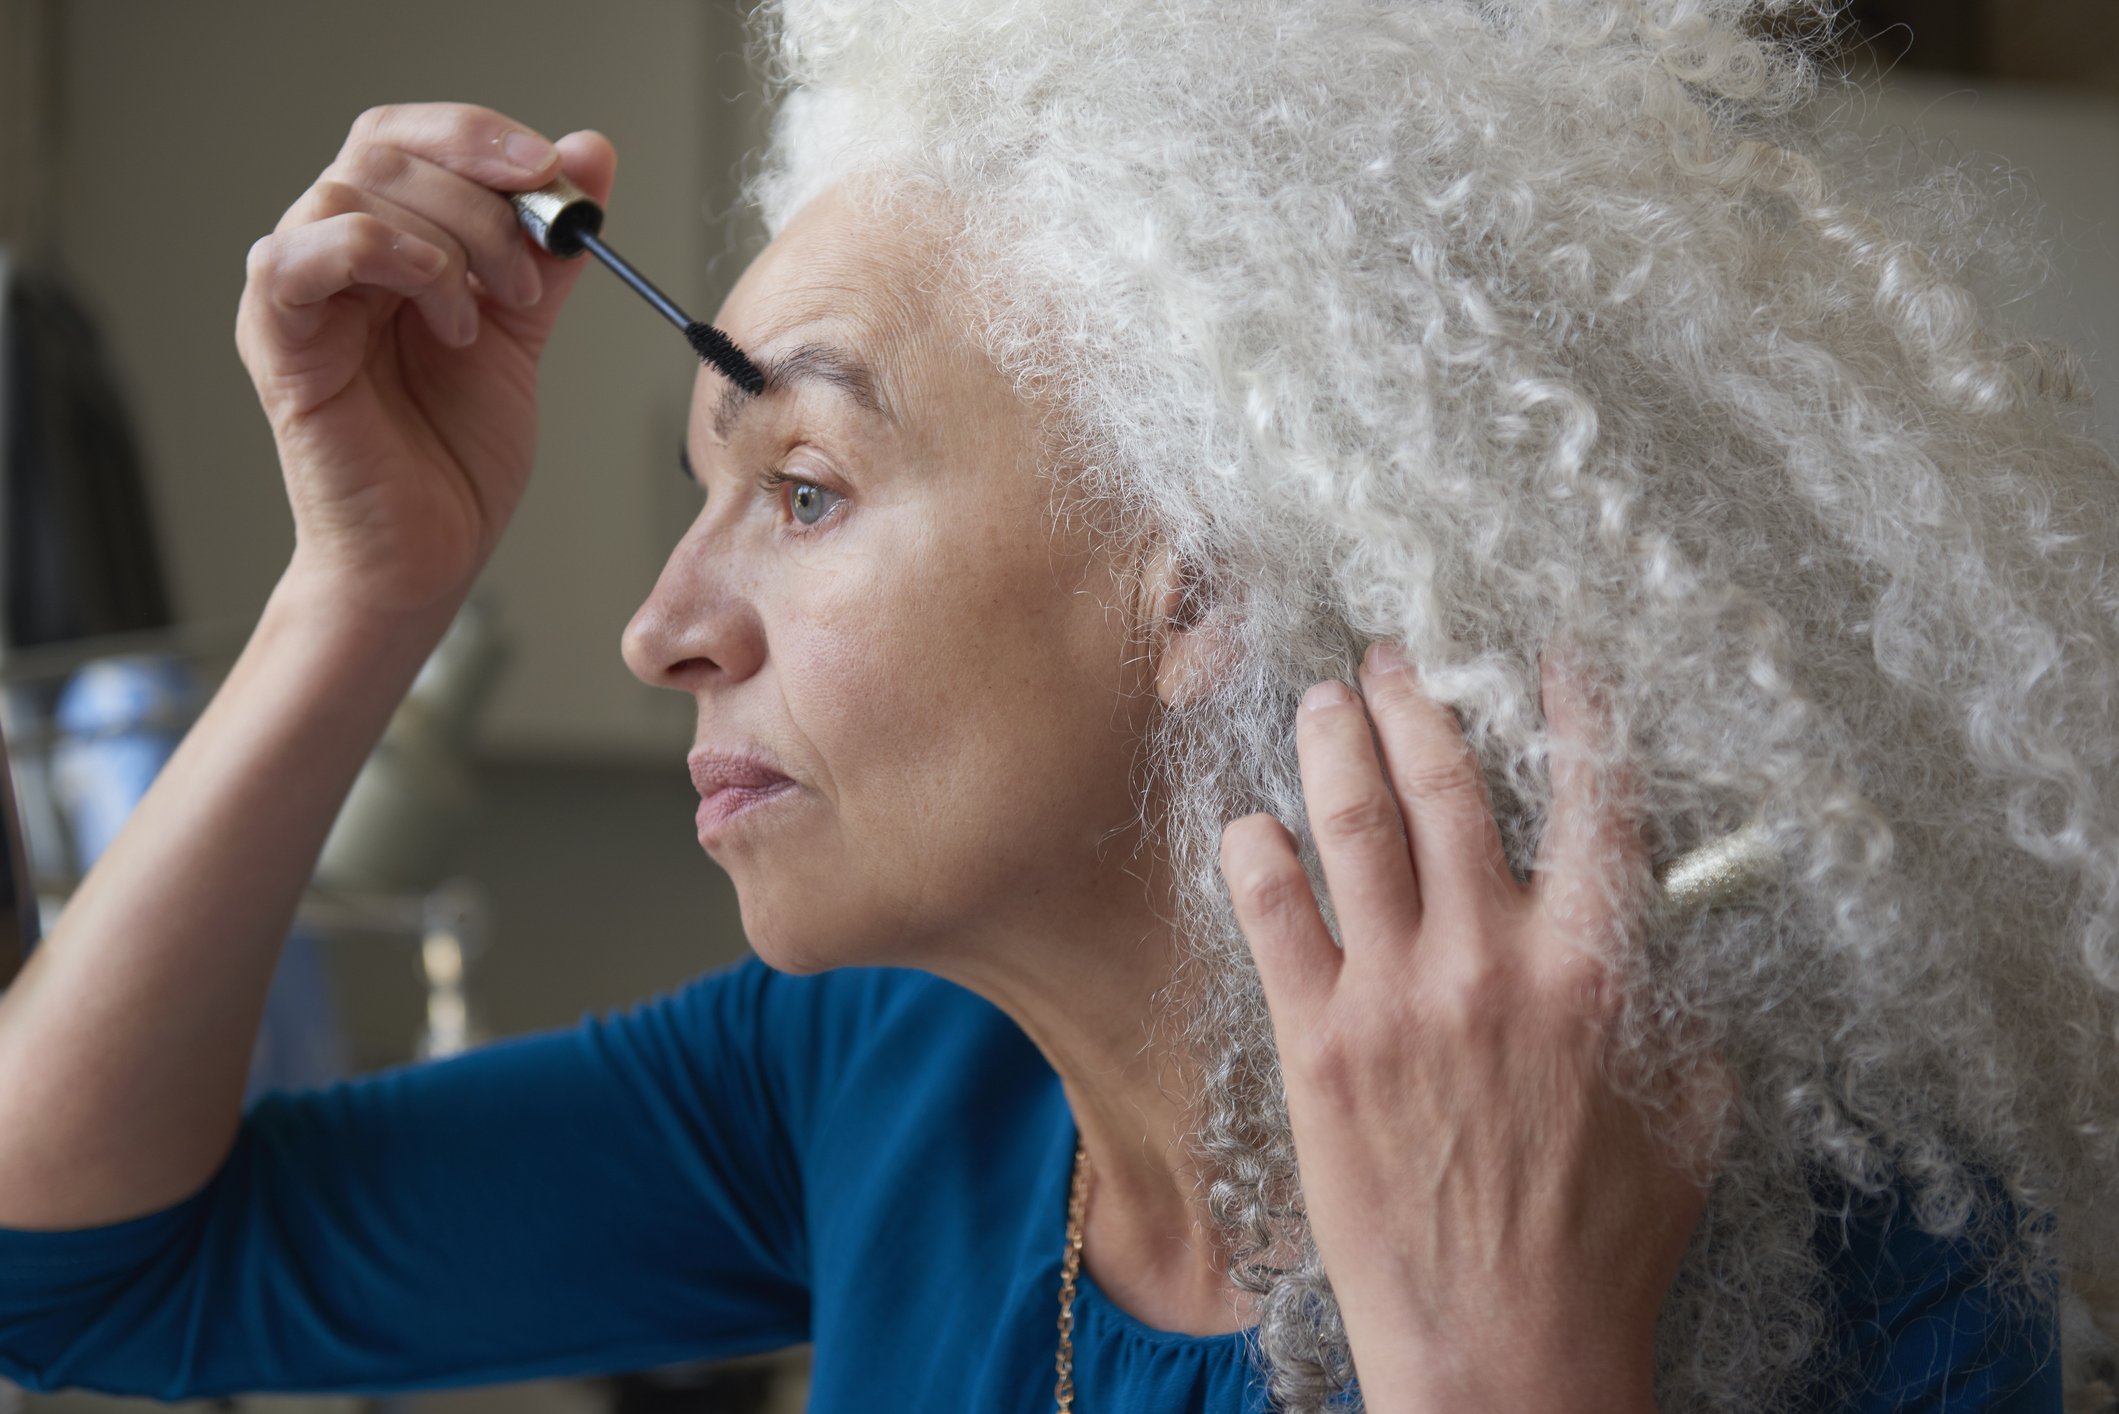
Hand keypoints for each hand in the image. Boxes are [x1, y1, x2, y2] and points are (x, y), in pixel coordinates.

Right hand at [236, 102, 616, 616]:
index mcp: (383, 240)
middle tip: (532, 269)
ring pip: (350, 190)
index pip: (409, 137)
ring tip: (487, 314)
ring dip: (448, 239)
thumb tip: (591, 151)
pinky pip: (298, 256)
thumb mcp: (523, 329)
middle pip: (384, 149)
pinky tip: (444, 312)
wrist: (429, 555)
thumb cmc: (457, 455)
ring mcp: (297, 293)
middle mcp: (329, 253)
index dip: (479, 135)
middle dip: (481, 194)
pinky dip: (382, 255)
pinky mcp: (277, 340)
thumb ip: (549, 247)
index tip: (553, 172)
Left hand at [1218, 641, 1732, 1413]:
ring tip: (1320, 701)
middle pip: (1446, 785)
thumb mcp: (1688, 1111)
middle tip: (1390, 661)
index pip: (1593, 800)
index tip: (1553, 660)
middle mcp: (1492, 959)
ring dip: (1332, 744)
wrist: (1505, 1343)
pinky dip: (1257, 852)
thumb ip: (1678, 1005)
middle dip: (1415, 701)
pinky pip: (1272, 916)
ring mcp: (1396, 996)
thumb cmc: (1604, 1240)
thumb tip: (1667, 933)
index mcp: (1595, 968)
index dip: (1576, 712)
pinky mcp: (1318, 1042)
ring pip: (1353, 825)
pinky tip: (1251, 822)